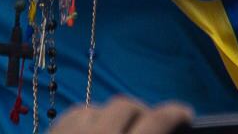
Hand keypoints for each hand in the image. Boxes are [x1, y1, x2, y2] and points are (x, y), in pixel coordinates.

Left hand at [48, 98, 193, 132]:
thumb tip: (162, 128)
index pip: (155, 122)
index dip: (174, 113)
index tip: (185, 112)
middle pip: (125, 105)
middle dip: (141, 112)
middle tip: (150, 125)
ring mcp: (69, 130)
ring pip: (97, 107)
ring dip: (111, 116)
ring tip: (119, 131)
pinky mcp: (51, 130)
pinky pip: (74, 114)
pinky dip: (87, 120)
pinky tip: (91, 131)